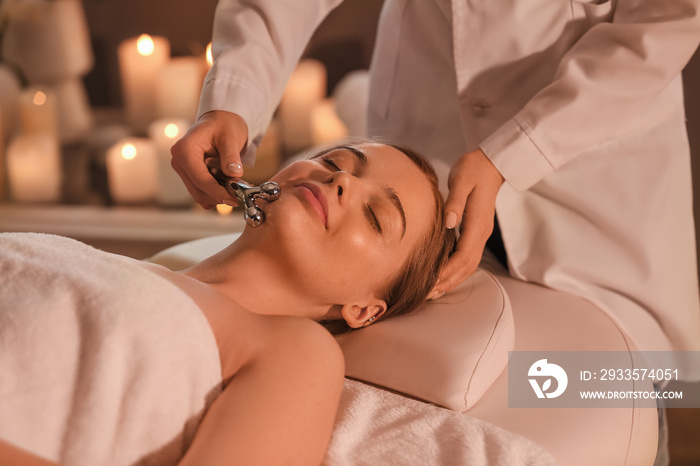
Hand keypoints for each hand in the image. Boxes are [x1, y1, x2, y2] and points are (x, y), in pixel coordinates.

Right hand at [170, 111, 248, 208]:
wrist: (220, 122)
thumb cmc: (224, 125)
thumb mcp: (231, 137)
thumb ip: (231, 156)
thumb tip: (234, 174)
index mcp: (184, 150)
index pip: (200, 179)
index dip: (218, 192)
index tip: (235, 199)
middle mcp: (179, 162)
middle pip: (198, 191)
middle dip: (219, 195)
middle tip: (240, 195)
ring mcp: (183, 170)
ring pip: (200, 194)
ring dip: (219, 195)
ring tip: (237, 187)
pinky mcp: (190, 176)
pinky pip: (202, 192)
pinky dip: (215, 194)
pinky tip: (229, 186)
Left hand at [428, 149, 503, 298]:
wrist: (490, 164)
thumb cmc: (473, 169)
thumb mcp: (461, 180)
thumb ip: (455, 201)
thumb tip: (448, 222)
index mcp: (477, 224)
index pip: (463, 256)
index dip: (447, 271)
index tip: (431, 281)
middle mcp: (481, 233)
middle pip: (467, 267)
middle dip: (448, 282)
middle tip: (427, 294)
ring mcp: (480, 234)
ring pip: (469, 265)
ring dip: (453, 280)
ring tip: (434, 292)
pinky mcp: (476, 231)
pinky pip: (467, 257)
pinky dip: (456, 270)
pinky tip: (444, 275)